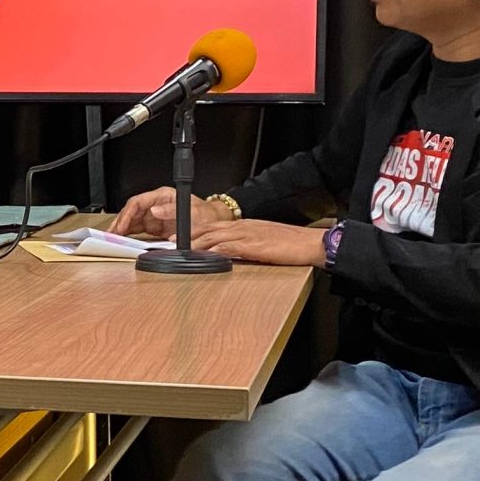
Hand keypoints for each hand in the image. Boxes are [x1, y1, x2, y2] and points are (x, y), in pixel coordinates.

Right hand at [110, 187, 224, 239]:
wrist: (213, 223)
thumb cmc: (206, 215)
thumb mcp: (193, 212)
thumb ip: (173, 211)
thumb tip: (154, 210)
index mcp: (163, 196)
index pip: (139, 202)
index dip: (128, 214)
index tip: (122, 225)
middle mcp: (156, 204)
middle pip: (132, 210)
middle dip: (120, 222)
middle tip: (113, 234)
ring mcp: (155, 215)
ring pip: (132, 219)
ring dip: (122, 228)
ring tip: (113, 238)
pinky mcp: (155, 226)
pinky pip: (138, 228)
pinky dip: (129, 234)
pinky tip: (122, 239)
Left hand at [189, 218, 330, 266]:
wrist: (309, 242)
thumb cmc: (290, 243)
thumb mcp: (262, 242)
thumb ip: (243, 245)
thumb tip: (226, 254)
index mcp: (243, 225)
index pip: (213, 225)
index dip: (194, 230)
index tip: (179, 236)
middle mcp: (242, 226)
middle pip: (208, 228)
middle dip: (187, 234)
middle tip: (170, 241)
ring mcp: (247, 234)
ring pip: (213, 236)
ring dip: (194, 242)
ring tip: (179, 249)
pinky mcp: (253, 245)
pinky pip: (228, 247)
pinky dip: (213, 250)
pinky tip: (203, 255)